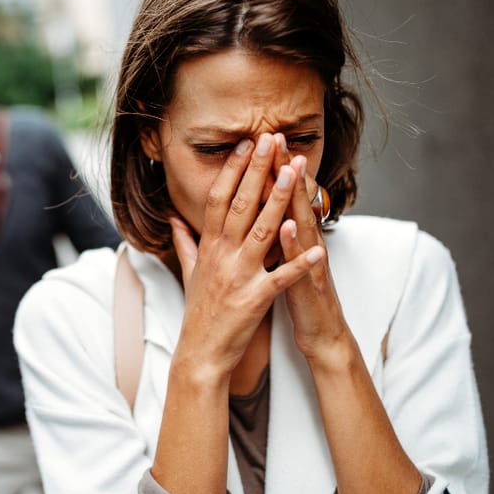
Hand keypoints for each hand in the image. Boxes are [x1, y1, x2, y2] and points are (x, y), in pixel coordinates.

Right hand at [170, 134, 324, 380]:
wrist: (200, 353)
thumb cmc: (198, 313)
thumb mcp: (189, 272)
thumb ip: (184, 241)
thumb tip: (173, 218)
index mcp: (209, 247)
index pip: (219, 199)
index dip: (233, 170)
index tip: (246, 145)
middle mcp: (222, 256)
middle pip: (240, 205)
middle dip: (257, 171)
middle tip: (270, 140)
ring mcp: (238, 276)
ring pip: (261, 231)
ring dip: (280, 200)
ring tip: (294, 173)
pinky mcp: (254, 299)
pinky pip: (281, 278)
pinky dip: (300, 263)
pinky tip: (320, 248)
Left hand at [277, 153, 352, 361]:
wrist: (324, 334)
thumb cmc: (299, 296)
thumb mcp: (283, 262)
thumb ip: (273, 236)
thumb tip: (262, 214)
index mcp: (293, 237)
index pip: (280, 197)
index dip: (270, 170)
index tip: (256, 141)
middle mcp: (306, 243)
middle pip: (295, 201)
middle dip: (285, 170)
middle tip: (276, 137)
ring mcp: (310, 262)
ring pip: (305, 224)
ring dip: (298, 197)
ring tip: (290, 169)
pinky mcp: (311, 285)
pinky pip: (301, 263)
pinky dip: (295, 244)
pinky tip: (287, 226)